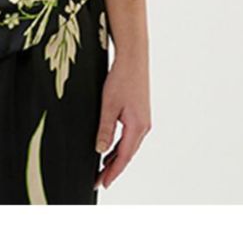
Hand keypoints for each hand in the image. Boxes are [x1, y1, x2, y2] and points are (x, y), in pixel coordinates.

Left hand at [94, 52, 150, 190]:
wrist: (133, 58)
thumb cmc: (121, 78)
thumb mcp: (109, 105)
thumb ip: (105, 129)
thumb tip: (100, 151)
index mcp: (137, 127)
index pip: (124, 157)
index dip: (113, 172)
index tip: (103, 183)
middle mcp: (143, 126)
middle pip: (127, 154)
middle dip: (113, 168)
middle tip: (99, 181)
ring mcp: (143, 120)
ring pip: (128, 146)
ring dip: (116, 158)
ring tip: (102, 169)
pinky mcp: (139, 113)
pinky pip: (129, 136)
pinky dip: (119, 146)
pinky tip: (110, 149)